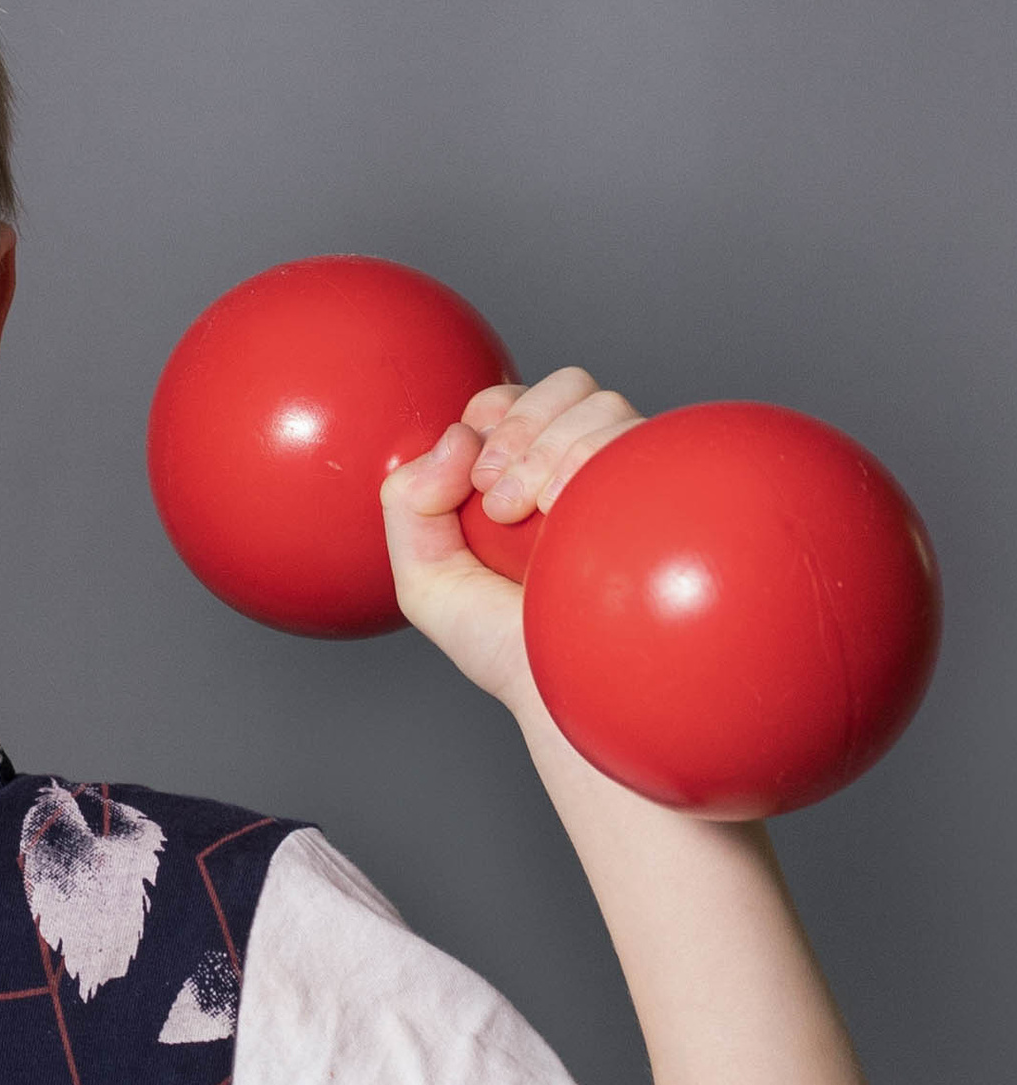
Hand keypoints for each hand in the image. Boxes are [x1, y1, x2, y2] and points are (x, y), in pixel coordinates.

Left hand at [379, 367, 641, 706]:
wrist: (579, 698)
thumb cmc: (511, 650)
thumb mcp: (429, 582)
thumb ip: (408, 506)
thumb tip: (454, 438)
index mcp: (532, 480)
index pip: (517, 402)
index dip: (492, 410)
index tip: (472, 461)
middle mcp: (588, 473)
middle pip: (564, 386)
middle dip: (519, 423)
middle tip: (496, 496)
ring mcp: (635, 482)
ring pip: (602, 402)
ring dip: (550, 446)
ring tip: (535, 514)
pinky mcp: (674, 494)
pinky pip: (645, 435)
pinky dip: (594, 455)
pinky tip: (569, 508)